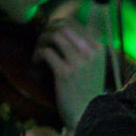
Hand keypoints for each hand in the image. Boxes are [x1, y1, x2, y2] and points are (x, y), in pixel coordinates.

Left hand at [35, 17, 105, 131]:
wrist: (86, 112)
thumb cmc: (87, 88)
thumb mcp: (92, 64)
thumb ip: (83, 46)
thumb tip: (60, 25)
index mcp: (99, 47)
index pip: (73, 22)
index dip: (55, 24)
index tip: (48, 34)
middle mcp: (91, 51)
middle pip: (62, 26)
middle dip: (46, 31)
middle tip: (41, 43)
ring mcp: (79, 62)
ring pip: (53, 36)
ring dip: (41, 41)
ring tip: (38, 52)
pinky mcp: (65, 72)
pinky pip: (46, 52)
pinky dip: (37, 55)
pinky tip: (37, 62)